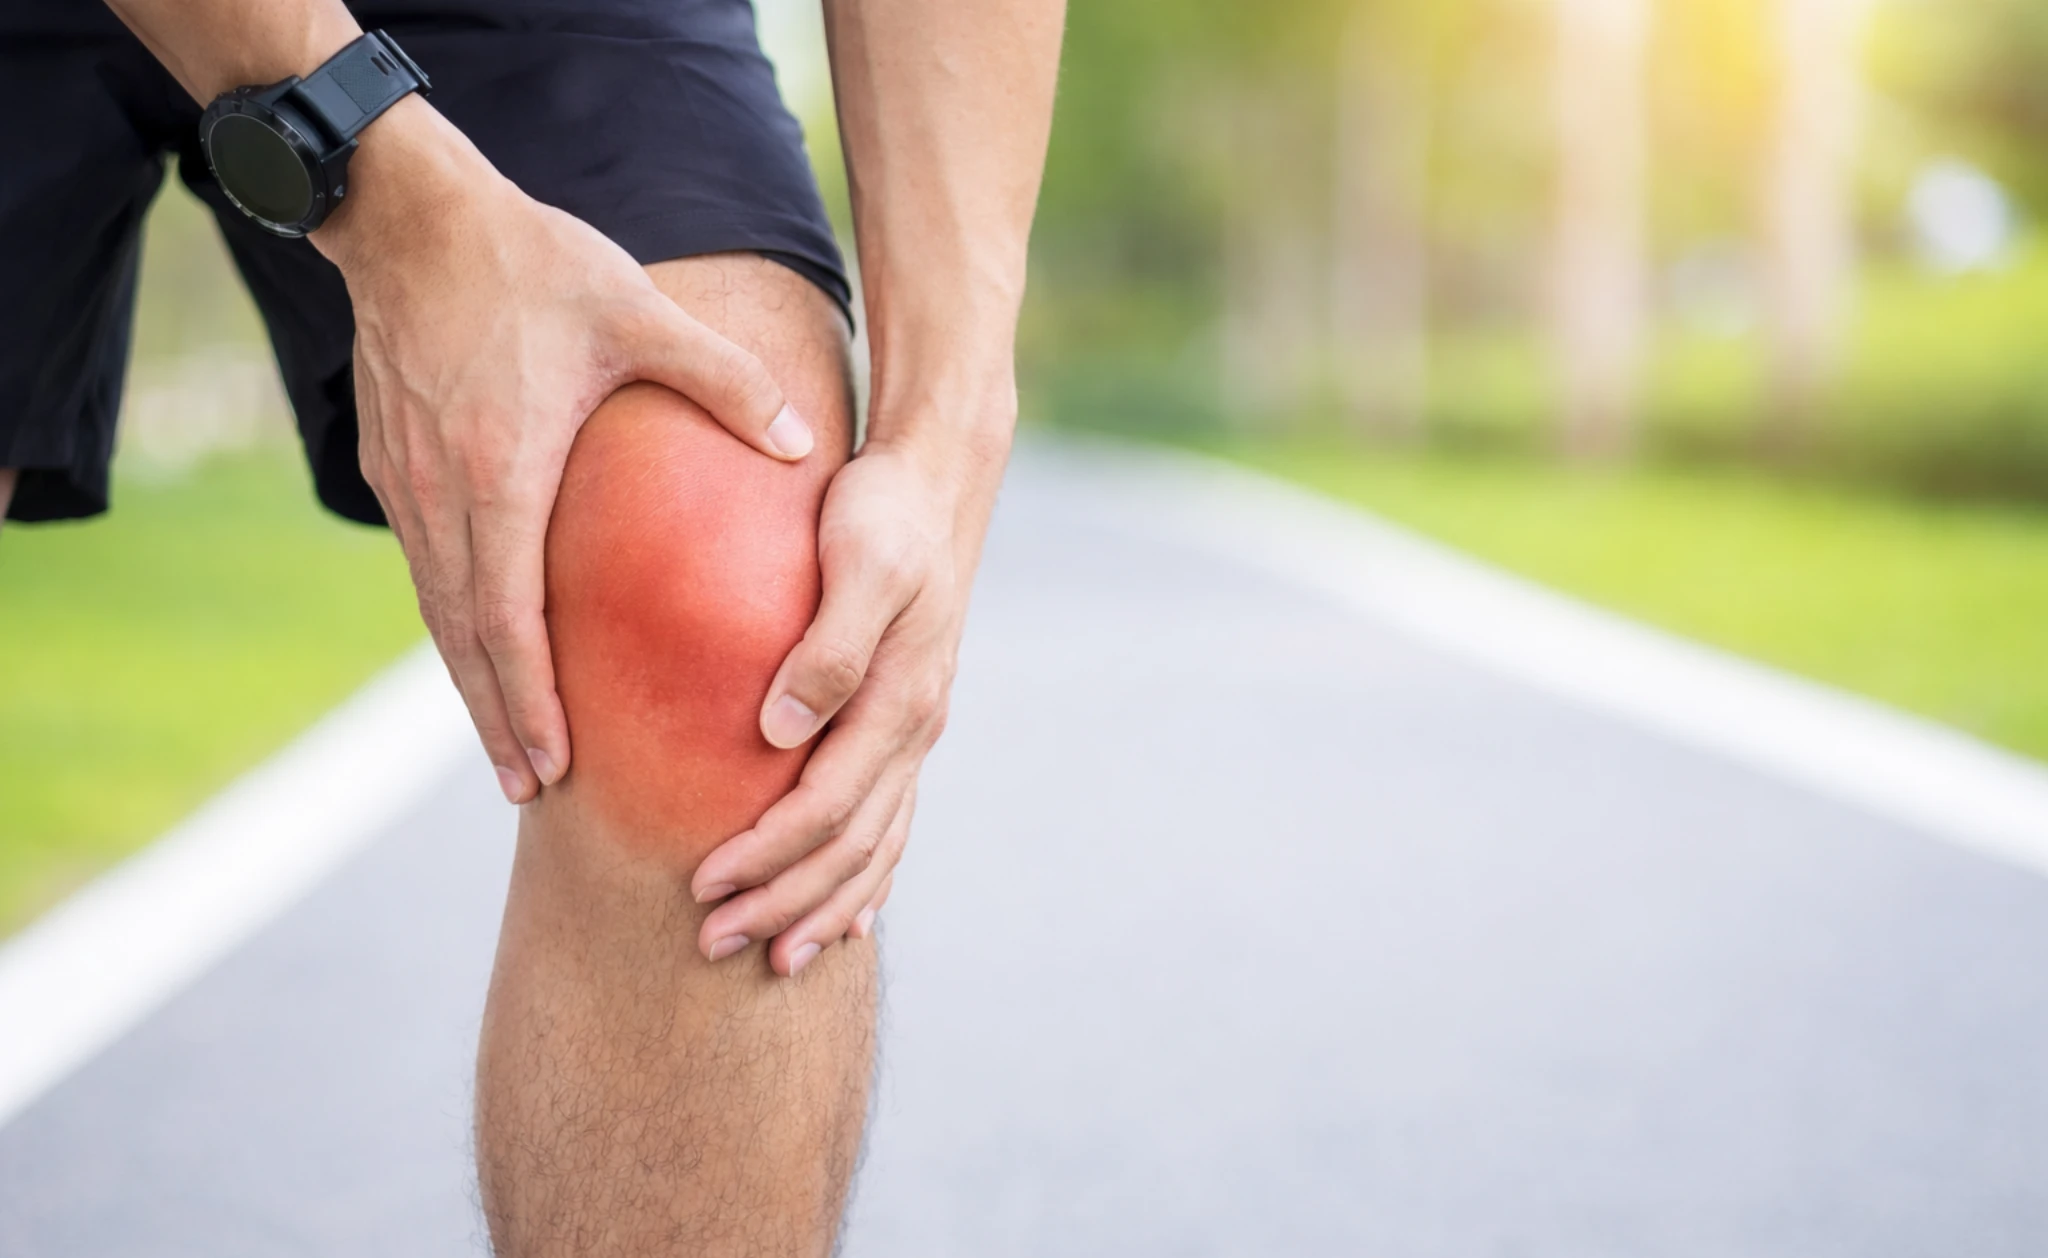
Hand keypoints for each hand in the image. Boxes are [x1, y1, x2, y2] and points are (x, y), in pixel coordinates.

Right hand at [314, 104, 816, 802]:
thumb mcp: (637, 312)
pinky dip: (450, 624)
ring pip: (436, 609)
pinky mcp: (388, 459)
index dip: (531, 698)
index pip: (511, 616)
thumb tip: (805, 446)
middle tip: (530, 788)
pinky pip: (423, 565)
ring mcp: (405, 480)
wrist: (406, 210)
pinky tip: (477, 651)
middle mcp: (442, 492)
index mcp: (504, 469)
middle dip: (498, 718)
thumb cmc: (530, 260)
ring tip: (504, 745)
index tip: (557, 762)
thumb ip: (726, 382)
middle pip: (465, 637)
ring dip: (470, 683)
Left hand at [689, 437, 1005, 975]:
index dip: (766, 855)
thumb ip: (828, 648)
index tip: (701, 884)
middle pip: (850, 847)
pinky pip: (891, 822)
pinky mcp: (905, 722)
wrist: (937, 480)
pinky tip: (847, 916)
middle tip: (710, 943)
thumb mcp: (859, 563)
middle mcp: (914, 728)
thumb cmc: (884, 512)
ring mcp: (916, 731)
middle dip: (782, 902)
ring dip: (823, 907)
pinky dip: (868, 878)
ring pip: (876, 848)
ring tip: (775, 956)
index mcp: (900, 700)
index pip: (827, 807)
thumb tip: (778, 730)